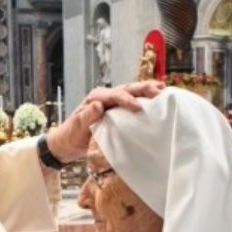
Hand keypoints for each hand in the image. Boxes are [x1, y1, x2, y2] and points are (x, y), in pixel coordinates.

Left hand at [46, 80, 164, 162]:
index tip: (139, 108)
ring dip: (148, 90)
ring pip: (133, 92)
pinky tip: (158, 99)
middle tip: (160, 91)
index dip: (128, 100)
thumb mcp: (76, 128)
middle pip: (127, 88)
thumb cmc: (71, 136)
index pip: (115, 95)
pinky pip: (133, 101)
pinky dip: (145, 99)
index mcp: (96, 97)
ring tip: (164, 89)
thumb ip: (86, 116)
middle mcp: (105, 96)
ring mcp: (112, 102)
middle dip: (144, 88)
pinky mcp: (117, 110)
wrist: (68, 143)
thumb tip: (98, 105)